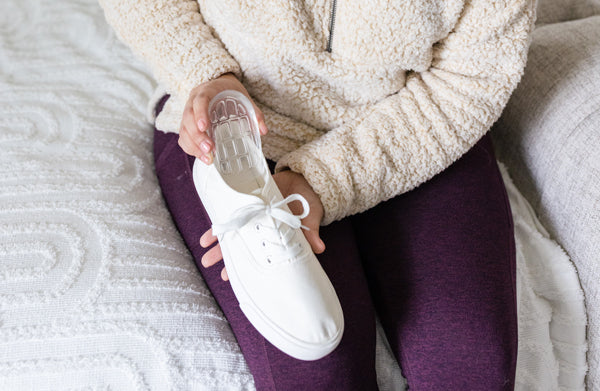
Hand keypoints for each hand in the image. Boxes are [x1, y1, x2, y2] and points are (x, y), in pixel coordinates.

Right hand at [178, 73, 267, 163]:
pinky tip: (203, 157)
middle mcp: (192, 102)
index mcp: (205, 91)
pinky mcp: (187, 125)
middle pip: (188, 119)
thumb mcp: (243, 97)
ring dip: (194, 146)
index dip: (200, 114)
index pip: (199, 101)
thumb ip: (254, 112)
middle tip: (210, 149)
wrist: (217, 84)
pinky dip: (191, 149)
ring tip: (208, 158)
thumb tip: (263, 130)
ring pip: (184, 131)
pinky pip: (183, 138)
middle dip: (197, 136)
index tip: (204, 127)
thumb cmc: (229, 91)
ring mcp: (187, 114)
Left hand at [199, 170, 324, 280]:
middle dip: (222, 256)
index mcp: (273, 237)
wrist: (304, 179)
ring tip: (203, 248)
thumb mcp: (311, 217)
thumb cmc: (309, 202)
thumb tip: (319, 248)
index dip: (241, 267)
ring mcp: (253, 216)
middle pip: (239, 246)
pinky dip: (221, 218)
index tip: (228, 277)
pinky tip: (209, 226)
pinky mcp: (248, 200)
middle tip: (206, 263)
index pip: (255, 256)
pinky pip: (231, 210)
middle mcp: (260, 230)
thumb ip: (311, 233)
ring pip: (232, 230)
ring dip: (217, 240)